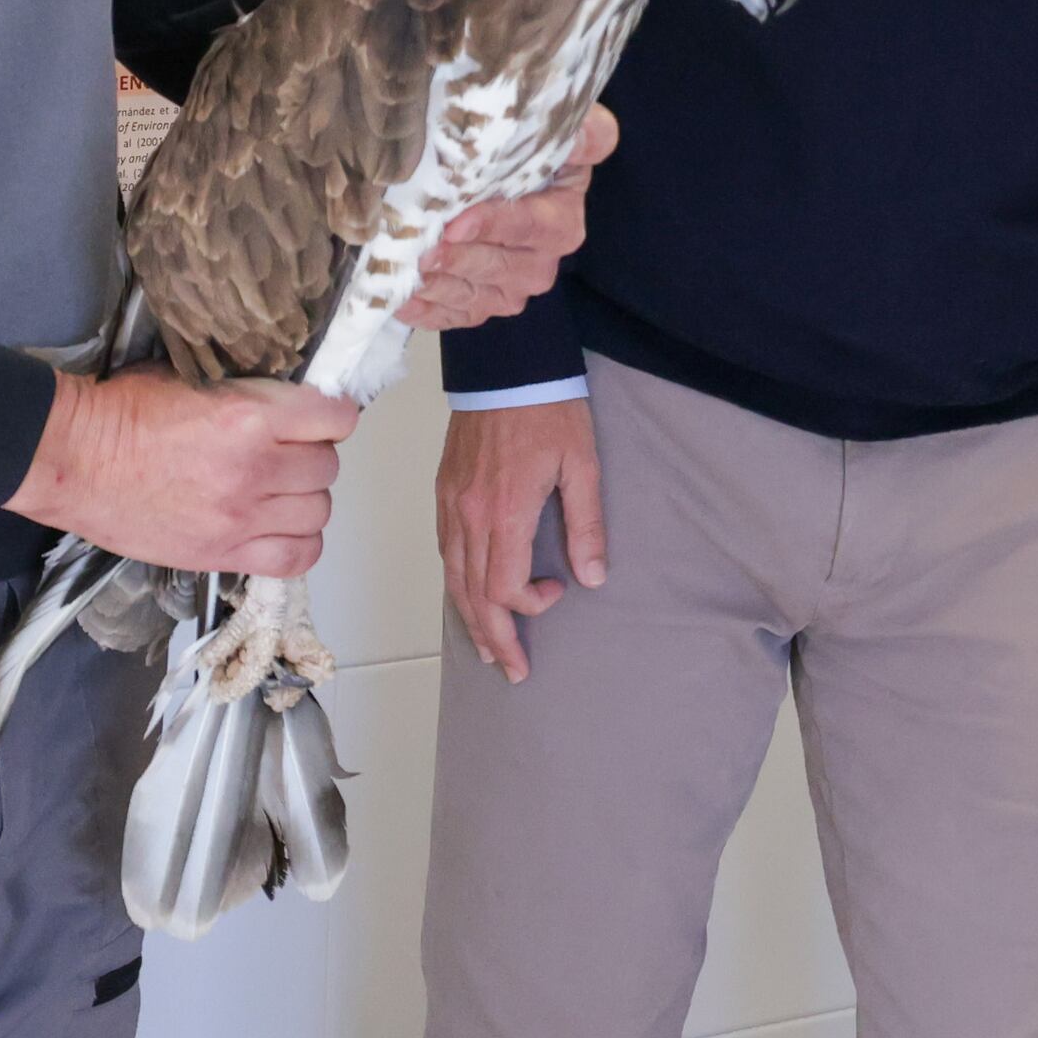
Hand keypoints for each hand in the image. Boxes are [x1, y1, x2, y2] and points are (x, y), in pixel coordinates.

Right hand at [10, 368, 354, 575]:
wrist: (73, 461)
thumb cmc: (123, 413)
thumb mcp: (194, 377)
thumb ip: (251, 392)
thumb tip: (291, 401)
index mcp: (250, 416)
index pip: (336, 418)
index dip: (329, 416)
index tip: (315, 418)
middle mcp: (255, 468)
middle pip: (327, 466)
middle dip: (311, 455)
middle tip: (284, 452)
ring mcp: (242, 516)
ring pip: (318, 511)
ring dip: (304, 498)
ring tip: (276, 490)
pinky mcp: (223, 552)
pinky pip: (297, 557)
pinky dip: (298, 543)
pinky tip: (277, 527)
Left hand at [401, 111, 615, 329]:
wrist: (513, 182)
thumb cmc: (530, 156)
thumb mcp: (561, 137)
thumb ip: (585, 134)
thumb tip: (577, 134)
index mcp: (561, 221)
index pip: (531, 225)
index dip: (494, 226)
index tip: (456, 224)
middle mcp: (542, 261)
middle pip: (499, 267)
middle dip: (458, 260)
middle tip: (421, 251)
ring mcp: (513, 288)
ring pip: (476, 296)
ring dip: (439, 288)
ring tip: (404, 275)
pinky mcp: (485, 303)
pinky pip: (458, 316)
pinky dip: (429, 313)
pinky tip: (402, 302)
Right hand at [437, 397, 603, 682]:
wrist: (505, 366)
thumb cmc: (547, 409)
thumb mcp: (582, 466)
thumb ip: (586, 524)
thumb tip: (592, 577)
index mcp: (505, 512)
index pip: (503, 587)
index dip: (529, 606)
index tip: (556, 594)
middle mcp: (469, 515)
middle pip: (473, 595)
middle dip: (493, 638)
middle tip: (512, 671)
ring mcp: (451, 504)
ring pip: (453, 578)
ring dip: (470, 618)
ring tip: (487, 648)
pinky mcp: (444, 492)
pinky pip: (444, 551)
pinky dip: (456, 583)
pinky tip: (467, 595)